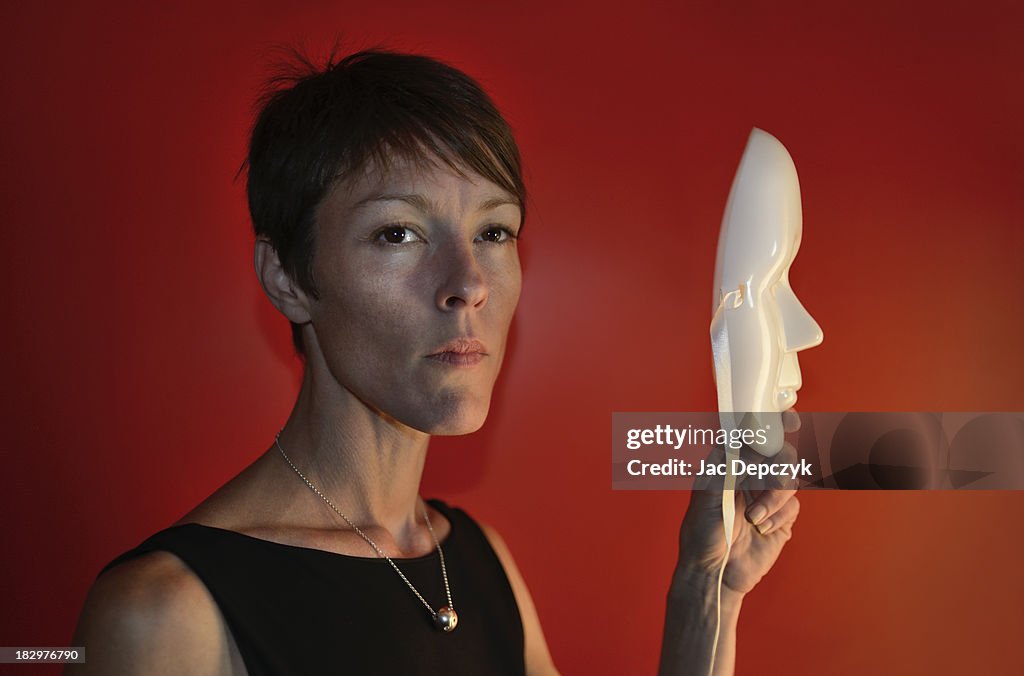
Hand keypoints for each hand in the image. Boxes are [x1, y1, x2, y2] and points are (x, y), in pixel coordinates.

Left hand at [676, 410, 801, 594]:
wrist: (715, 574)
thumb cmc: (701, 535)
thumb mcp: (706, 499)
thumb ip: (724, 470)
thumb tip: (734, 440)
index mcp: (729, 465)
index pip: (753, 435)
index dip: (773, 422)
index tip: (789, 419)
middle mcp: (750, 476)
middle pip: (780, 453)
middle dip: (780, 465)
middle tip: (774, 477)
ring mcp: (767, 496)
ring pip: (789, 480)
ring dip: (774, 499)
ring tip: (754, 518)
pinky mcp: (781, 517)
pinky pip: (793, 506)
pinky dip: (778, 517)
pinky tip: (761, 529)